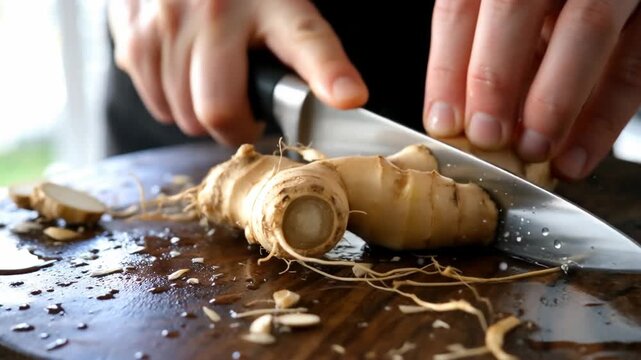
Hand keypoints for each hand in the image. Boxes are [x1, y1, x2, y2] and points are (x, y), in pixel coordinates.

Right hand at [108, 0, 367, 145]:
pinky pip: (153, 97)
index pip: (306, 40)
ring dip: (199, 115)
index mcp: (270, 2)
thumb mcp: (280, 7)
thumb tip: (348, 97)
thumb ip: (307, 48)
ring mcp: (166, 21)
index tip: (349, 97)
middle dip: (234, 127)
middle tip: (244, 114)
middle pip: (217, 111)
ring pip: (181, 114)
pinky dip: (170, 100)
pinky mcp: (132, 31)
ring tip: (212, 88)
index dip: (328, 74)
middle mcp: (213, 10)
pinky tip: (182, 75)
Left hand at [424, 0, 640, 179]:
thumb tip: (454, 118)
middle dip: (495, 78)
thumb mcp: (503, 21)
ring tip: (532, 150)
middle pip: (514, 8)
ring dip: (554, 100)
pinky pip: (632, 66)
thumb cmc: (535, 17)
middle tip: (486, 136)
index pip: (460, 6)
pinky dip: (604, 118)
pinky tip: (575, 157)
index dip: (448, 67)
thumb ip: (483, 50)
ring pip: (585, 28)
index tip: (443, 122)